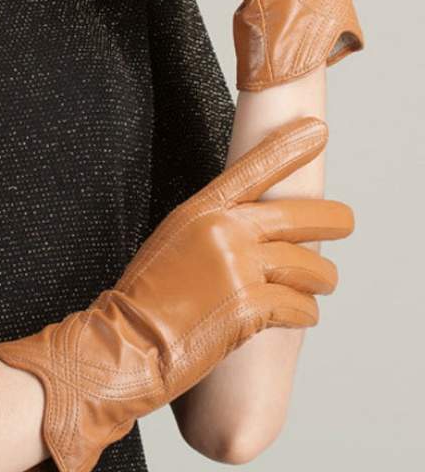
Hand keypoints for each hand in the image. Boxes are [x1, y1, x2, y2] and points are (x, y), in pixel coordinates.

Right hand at [0, 116, 353, 471]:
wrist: (128, 341)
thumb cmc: (146, 297)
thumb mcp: (174, 242)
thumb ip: (215, 229)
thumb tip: (261, 234)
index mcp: (201, 210)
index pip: (253, 168)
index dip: (288, 147)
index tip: (315, 130)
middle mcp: (224, 231)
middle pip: (300, 216)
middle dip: (332, 220)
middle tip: (344, 222)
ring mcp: (239, 268)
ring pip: (309, 266)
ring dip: (320, 279)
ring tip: (320, 285)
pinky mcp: (251, 306)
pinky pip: (301, 306)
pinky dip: (306, 313)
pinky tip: (301, 315)